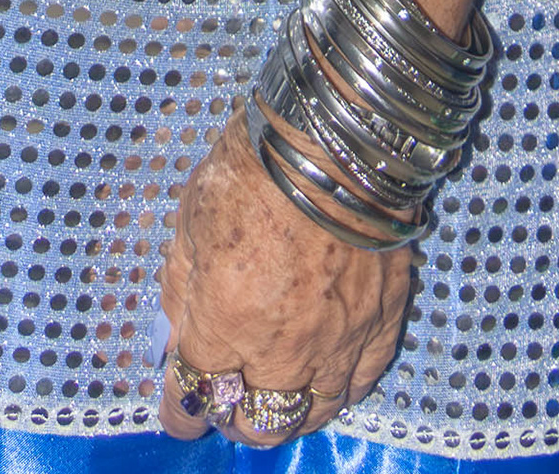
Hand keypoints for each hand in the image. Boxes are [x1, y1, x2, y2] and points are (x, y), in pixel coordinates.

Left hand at [156, 113, 409, 444]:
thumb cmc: (252, 167)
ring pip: (311, 415)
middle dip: (232, 420)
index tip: (177, 407)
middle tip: (225, 402)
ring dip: (286, 413)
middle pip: (256, 423)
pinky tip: (326, 381)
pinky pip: (362, 382)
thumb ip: (181, 289)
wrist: (332, 135)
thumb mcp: (189, 221)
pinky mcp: (381, 321)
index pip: (194, 396)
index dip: (180, 409)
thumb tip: (180, 334)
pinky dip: (339, 391)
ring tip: (274, 397)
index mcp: (225, 323)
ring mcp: (338, 341)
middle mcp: (281, 349)